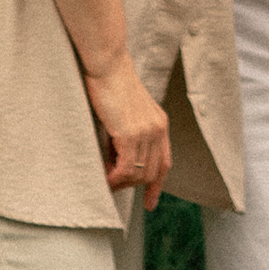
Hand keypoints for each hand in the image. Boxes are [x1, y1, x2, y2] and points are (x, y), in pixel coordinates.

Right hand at [80, 52, 171, 205]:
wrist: (107, 65)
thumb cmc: (111, 84)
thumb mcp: (127, 112)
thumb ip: (130, 133)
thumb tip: (118, 160)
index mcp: (160, 123)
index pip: (165, 163)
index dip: (157, 186)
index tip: (149, 204)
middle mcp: (158, 129)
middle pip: (152, 172)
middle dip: (132, 185)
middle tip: (112, 183)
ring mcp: (146, 132)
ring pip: (139, 173)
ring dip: (120, 182)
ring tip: (104, 177)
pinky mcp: (131, 134)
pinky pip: (127, 169)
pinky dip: (115, 178)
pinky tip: (104, 177)